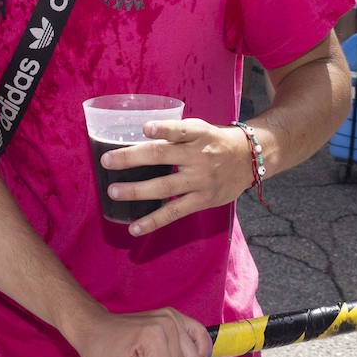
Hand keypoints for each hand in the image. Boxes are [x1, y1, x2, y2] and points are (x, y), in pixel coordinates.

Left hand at [99, 119, 254, 234]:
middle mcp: (199, 156)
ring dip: (136, 190)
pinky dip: (153, 220)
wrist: (250, 159)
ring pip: (164, 187)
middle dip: (132, 159)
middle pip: (162, 156)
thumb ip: (175, 133)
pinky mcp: (203, 200)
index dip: (163, 129)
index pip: (179, 130)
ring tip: (113, 192)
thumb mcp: (200, 128)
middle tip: (106, 161)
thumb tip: (136, 135)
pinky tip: (135, 228)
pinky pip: (174, 212)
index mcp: (198, 134)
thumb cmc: (214, 141)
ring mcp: (201, 180)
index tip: (145, 128)